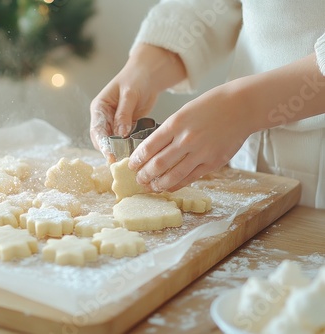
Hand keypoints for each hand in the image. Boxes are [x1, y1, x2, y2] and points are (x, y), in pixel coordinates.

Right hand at [89, 44, 185, 161]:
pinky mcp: (125, 127)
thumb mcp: (130, 94)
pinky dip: (129, 147)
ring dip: (120, 151)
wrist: (149, 73)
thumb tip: (120, 134)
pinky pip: (124, 141)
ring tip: (129, 161)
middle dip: (111, 151)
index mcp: (99, 108)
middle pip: (103, 140)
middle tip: (121, 163)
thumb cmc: (137, 78)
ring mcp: (114, 123)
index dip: (103, 145)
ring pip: (113, 143)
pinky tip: (136, 154)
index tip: (110, 156)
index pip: (97, 130)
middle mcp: (104, 117)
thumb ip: (124, 114)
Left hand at [128, 82, 252, 191]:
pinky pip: (190, 178)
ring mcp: (201, 152)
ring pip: (173, 175)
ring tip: (151, 186)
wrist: (241, 107)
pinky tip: (169, 186)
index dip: (137, 159)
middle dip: (145, 175)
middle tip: (138, 179)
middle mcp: (186, 139)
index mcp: (176, 123)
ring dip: (158, 184)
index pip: (149, 146)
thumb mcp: (184, 112)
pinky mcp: (213, 162)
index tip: (131, 165)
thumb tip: (152, 150)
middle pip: (158, 164)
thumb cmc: (211, 106)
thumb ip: (169, 131)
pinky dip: (177, 184)